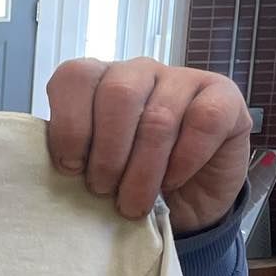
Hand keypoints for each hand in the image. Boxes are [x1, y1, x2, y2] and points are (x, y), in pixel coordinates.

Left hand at [45, 58, 250, 235]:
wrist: (185, 200)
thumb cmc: (129, 180)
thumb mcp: (93, 168)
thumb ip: (75, 157)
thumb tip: (52, 171)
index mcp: (98, 81)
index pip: (74, 78)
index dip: (69, 125)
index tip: (70, 168)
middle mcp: (138, 72)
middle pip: (117, 94)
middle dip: (107, 153)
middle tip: (104, 190)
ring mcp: (183, 79)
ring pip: (158, 117)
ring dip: (142, 171)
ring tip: (133, 203)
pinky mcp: (223, 97)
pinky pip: (202, 121)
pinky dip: (184, 160)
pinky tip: (172, 182)